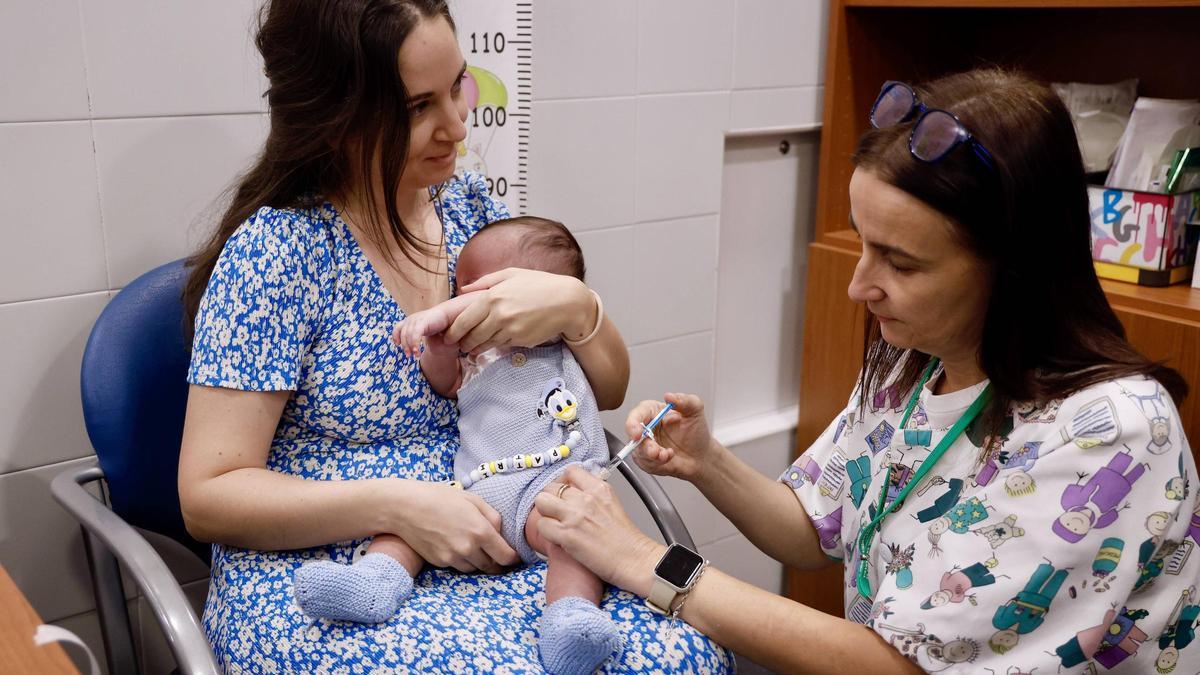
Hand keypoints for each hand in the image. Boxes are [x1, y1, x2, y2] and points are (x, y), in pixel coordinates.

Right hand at [390, 480, 519, 573]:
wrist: (406, 507)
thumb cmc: (440, 497)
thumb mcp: (472, 499)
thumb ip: (492, 516)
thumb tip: (500, 533)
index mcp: (481, 531)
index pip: (506, 556)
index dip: (513, 558)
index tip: (514, 556)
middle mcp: (468, 548)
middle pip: (492, 567)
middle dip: (497, 562)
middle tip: (498, 556)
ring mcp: (453, 558)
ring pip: (475, 569)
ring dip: (479, 562)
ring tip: (475, 549)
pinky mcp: (440, 562)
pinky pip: (458, 566)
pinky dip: (462, 560)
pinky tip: (456, 546)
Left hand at [392, 306, 454, 357]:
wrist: (447, 315)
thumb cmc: (437, 323)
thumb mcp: (424, 329)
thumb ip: (417, 334)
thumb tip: (412, 345)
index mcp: (410, 320)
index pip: (398, 328)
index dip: (396, 336)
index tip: (397, 344)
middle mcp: (411, 319)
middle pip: (403, 334)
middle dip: (405, 346)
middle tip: (409, 356)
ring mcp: (416, 320)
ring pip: (408, 336)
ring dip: (410, 347)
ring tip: (416, 355)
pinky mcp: (422, 322)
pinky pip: (415, 335)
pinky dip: (414, 344)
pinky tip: (417, 351)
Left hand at [446, 268, 591, 353]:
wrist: (566, 302)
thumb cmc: (539, 285)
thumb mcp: (511, 274)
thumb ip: (485, 282)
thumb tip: (463, 289)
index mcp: (493, 296)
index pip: (465, 319)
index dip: (454, 330)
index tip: (449, 335)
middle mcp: (499, 314)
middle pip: (472, 335)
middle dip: (463, 342)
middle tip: (458, 345)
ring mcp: (510, 329)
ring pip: (486, 343)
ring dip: (476, 347)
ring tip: (472, 348)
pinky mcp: (520, 340)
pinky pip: (501, 345)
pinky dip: (494, 346)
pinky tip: (490, 345)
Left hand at [534, 466, 663, 593]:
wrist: (633, 559)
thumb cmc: (625, 538)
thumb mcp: (612, 503)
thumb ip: (593, 493)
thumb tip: (575, 490)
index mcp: (599, 488)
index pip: (570, 471)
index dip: (563, 482)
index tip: (564, 492)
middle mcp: (586, 498)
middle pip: (551, 486)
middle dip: (551, 498)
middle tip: (557, 511)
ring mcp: (575, 516)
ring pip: (541, 501)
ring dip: (545, 513)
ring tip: (555, 523)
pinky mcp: (567, 535)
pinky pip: (541, 525)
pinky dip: (546, 532)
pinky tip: (557, 537)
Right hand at [626, 393, 720, 482]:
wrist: (700, 455)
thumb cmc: (696, 432)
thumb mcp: (695, 411)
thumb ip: (685, 400)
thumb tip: (670, 396)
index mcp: (653, 412)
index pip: (637, 414)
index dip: (633, 423)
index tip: (637, 432)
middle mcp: (646, 427)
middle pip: (633, 435)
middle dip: (643, 444)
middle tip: (654, 450)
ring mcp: (645, 444)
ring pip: (638, 451)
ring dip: (652, 456)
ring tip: (666, 455)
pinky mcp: (646, 460)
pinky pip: (645, 463)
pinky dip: (657, 463)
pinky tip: (668, 458)